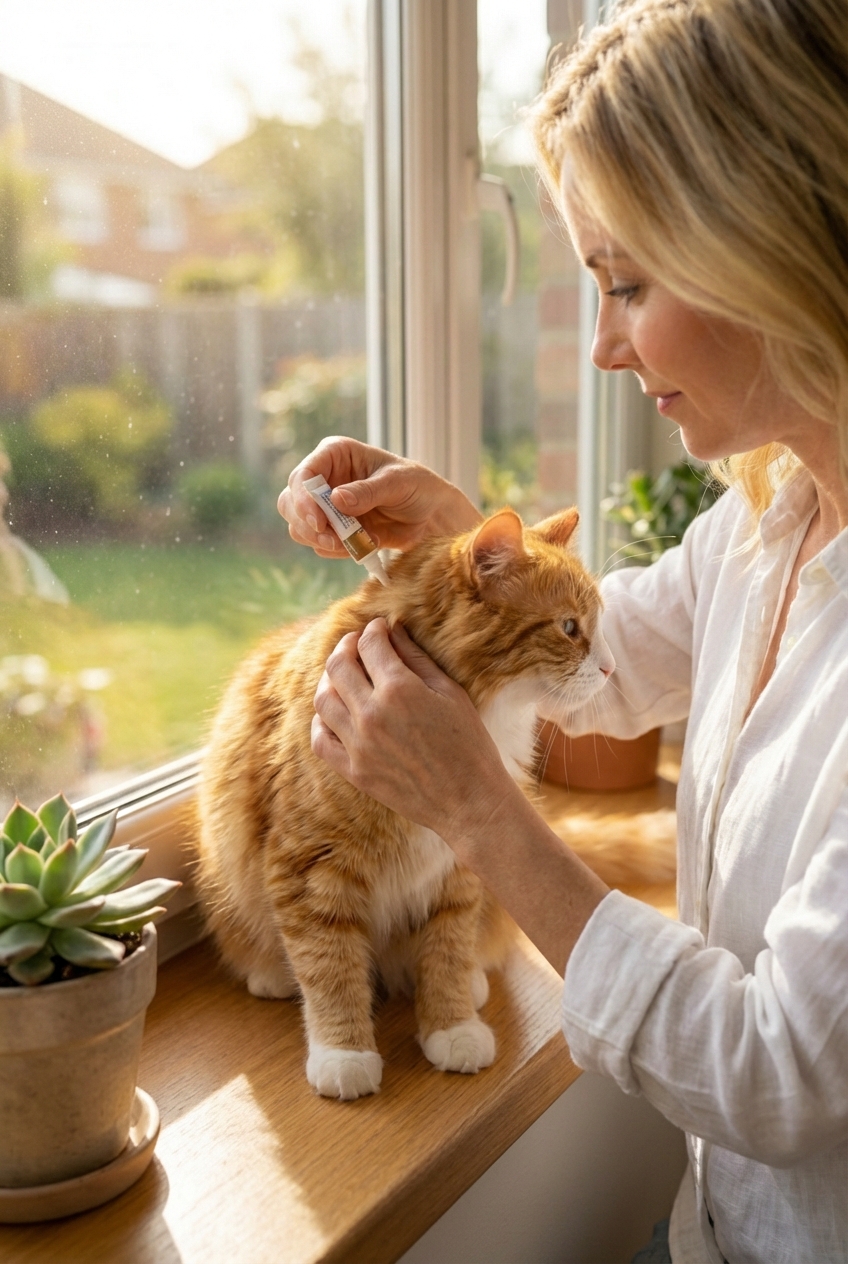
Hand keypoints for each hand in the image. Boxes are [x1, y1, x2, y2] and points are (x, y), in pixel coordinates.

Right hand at [278, 437, 480, 557]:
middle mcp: (325, 478)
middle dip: (308, 524)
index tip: (318, 521)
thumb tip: (336, 499)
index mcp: (335, 454)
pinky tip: (363, 545)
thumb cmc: (418, 486)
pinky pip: (319, 544)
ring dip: (321, 540)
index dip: (304, 499)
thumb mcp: (397, 483)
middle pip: (291, 502)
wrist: (432, 516)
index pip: (304, 474)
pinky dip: (337, 550)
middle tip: (333, 541)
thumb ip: (368, 491)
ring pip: (299, 526)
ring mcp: (326, 506)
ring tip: (352, 544)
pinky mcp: (334, 529)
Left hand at [313, 619, 609, 976]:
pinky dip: (321, 720)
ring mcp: (358, 745)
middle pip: (338, 666)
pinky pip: (320, 738)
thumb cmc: (470, 743)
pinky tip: (335, 712)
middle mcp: (371, 714)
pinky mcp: (353, 770)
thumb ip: (416, 658)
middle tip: (356, 643)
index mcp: (399, 690)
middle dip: (347, 646)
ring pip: (324, 699)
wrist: (469, 801)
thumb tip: (393, 630)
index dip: (373, 630)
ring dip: (331, 680)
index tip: (379, 629)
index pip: (370, 645)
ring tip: (344, 676)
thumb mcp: (450, 692)